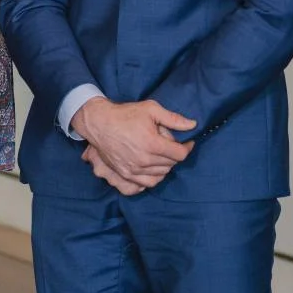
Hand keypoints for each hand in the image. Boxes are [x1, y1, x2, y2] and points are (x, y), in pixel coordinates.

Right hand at [70, 96, 195, 196]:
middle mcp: (144, 159)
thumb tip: (193, 125)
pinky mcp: (126, 174)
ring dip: (166, 165)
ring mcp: (134, 169)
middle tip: (170, 144)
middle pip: (171, 164)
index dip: (187, 147)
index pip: (180, 154)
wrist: (99, 124)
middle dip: (175, 154)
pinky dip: (155, 177)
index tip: (187, 142)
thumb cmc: (125, 114)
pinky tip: (154, 167)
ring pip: (161, 174)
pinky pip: (148, 183)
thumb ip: (173, 118)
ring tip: (163, 154)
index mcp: (152, 143)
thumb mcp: (151, 109)